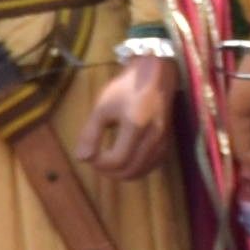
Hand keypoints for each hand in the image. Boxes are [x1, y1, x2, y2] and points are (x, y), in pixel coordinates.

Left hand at [75, 54, 177, 179]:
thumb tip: (82, 159)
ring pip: (142, 171)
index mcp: (135, 128)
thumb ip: (91, 134)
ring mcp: (163, 143)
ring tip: (107, 163)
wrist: (155, 76)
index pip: (117, 161)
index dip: (100, 164)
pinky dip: (137, 169)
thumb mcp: (102, 107)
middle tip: (95, 162)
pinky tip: (125, 161)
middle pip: (130, 171)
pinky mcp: (167, 143)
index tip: (89, 156)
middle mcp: (153, 139)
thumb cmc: (125, 89)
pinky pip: (152, 166)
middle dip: (109, 172)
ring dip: (123, 173)